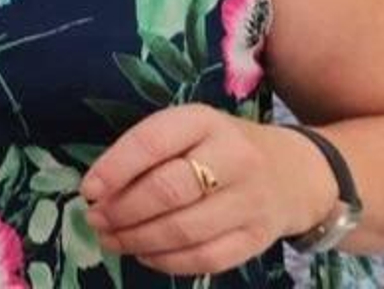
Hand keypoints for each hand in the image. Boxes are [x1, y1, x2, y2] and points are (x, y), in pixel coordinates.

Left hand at [81, 105, 335, 275]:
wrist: (295, 171)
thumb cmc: (219, 147)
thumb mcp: (186, 131)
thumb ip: (145, 154)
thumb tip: (97, 194)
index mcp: (204, 121)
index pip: (153, 141)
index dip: (115, 168)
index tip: (89, 190)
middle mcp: (233, 157)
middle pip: (168, 190)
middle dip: (122, 210)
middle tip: (96, 220)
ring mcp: (250, 200)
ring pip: (184, 230)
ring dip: (137, 240)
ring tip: (111, 239)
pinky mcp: (259, 238)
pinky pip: (206, 259)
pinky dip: (166, 262)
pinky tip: (144, 254)